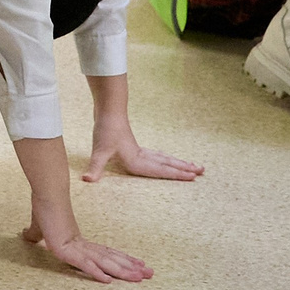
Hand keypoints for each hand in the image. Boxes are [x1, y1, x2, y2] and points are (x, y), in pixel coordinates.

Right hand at [22, 214, 152, 282]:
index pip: (105, 254)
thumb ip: (34, 235)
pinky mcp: (66, 249)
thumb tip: (25, 235)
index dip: (122, 261)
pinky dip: (95, 272)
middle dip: (131, 268)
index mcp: (80, 242)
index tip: (137, 266)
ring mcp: (76, 247)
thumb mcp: (39, 229)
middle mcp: (83, 246)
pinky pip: (83, 264)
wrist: (44, 196)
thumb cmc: (44, 209)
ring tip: (140, 277)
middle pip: (111, 259)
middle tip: (150, 274)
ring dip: (123, 271)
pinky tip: (107, 280)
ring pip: (104, 263)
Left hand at [85, 138, 205, 182]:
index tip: (193, 177)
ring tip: (193, 166)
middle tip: (202, 171)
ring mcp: (139, 150)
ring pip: (163, 159)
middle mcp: (141, 156)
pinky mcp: (135, 146)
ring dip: (177, 163)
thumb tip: (87, 181)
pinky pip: (156, 156)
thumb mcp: (98, 151)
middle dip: (184, 169)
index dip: (176, 175)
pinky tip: (166, 160)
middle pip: (167, 164)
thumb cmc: (105, 129)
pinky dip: (165, 159)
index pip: (160, 170)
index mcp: (137, 160)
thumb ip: (95, 168)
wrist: (109, 109)